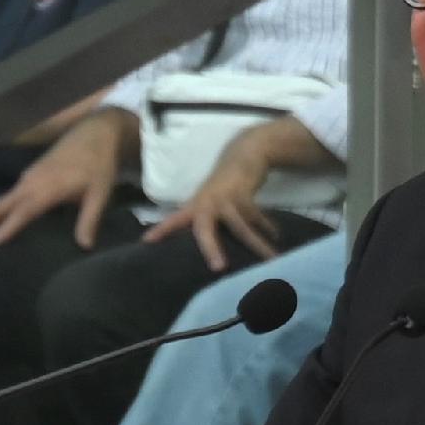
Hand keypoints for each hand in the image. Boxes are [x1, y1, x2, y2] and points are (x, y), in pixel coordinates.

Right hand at [0, 109, 129, 246]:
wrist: (96, 133)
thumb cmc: (100, 165)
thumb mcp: (100, 192)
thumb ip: (90, 219)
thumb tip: (85, 247)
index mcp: (48, 187)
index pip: (23, 211)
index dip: (7, 227)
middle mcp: (32, 182)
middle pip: (0, 205)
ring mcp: (28, 178)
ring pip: (1, 201)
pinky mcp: (30, 176)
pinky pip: (9, 196)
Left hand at [143, 123, 291, 269]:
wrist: (242, 155)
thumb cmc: (220, 188)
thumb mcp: (206, 202)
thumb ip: (200, 222)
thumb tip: (195, 251)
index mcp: (195, 207)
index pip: (174, 221)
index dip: (162, 230)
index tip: (148, 242)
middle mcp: (208, 204)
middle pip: (206, 229)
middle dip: (211, 248)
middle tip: (219, 268)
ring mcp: (228, 200)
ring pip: (243, 228)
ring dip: (258, 245)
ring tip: (272, 260)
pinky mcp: (246, 197)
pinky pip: (257, 219)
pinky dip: (267, 229)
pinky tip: (276, 238)